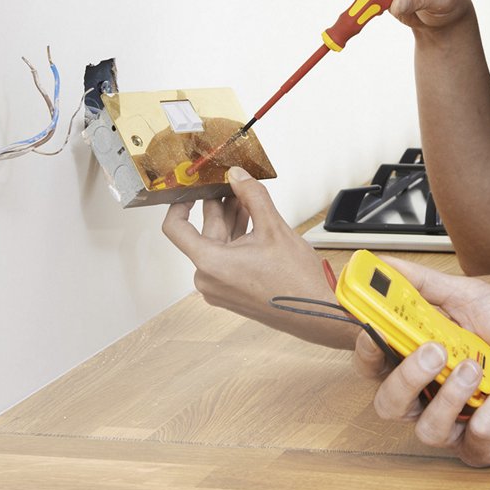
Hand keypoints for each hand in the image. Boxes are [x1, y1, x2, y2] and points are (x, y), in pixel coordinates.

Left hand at [161, 167, 352, 347]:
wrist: (314, 313)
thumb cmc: (296, 281)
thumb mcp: (274, 228)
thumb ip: (252, 196)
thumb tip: (238, 176)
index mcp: (211, 263)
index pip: (175, 227)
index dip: (179, 204)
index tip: (190, 191)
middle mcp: (208, 279)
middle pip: (204, 233)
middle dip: (221, 208)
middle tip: (234, 186)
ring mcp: (218, 288)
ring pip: (218, 245)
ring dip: (232, 223)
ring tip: (249, 202)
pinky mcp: (230, 292)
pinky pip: (225, 260)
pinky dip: (236, 240)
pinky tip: (253, 224)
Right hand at [350, 255, 489, 465]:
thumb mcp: (472, 296)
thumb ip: (426, 285)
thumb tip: (384, 264)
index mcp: (421, 359)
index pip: (375, 364)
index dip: (367, 350)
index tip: (374, 328)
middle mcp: (431, 396)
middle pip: (388, 404)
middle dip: (406, 378)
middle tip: (435, 350)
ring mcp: (456, 425)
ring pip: (426, 429)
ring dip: (451, 395)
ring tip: (478, 368)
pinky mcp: (484, 447)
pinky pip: (475, 436)